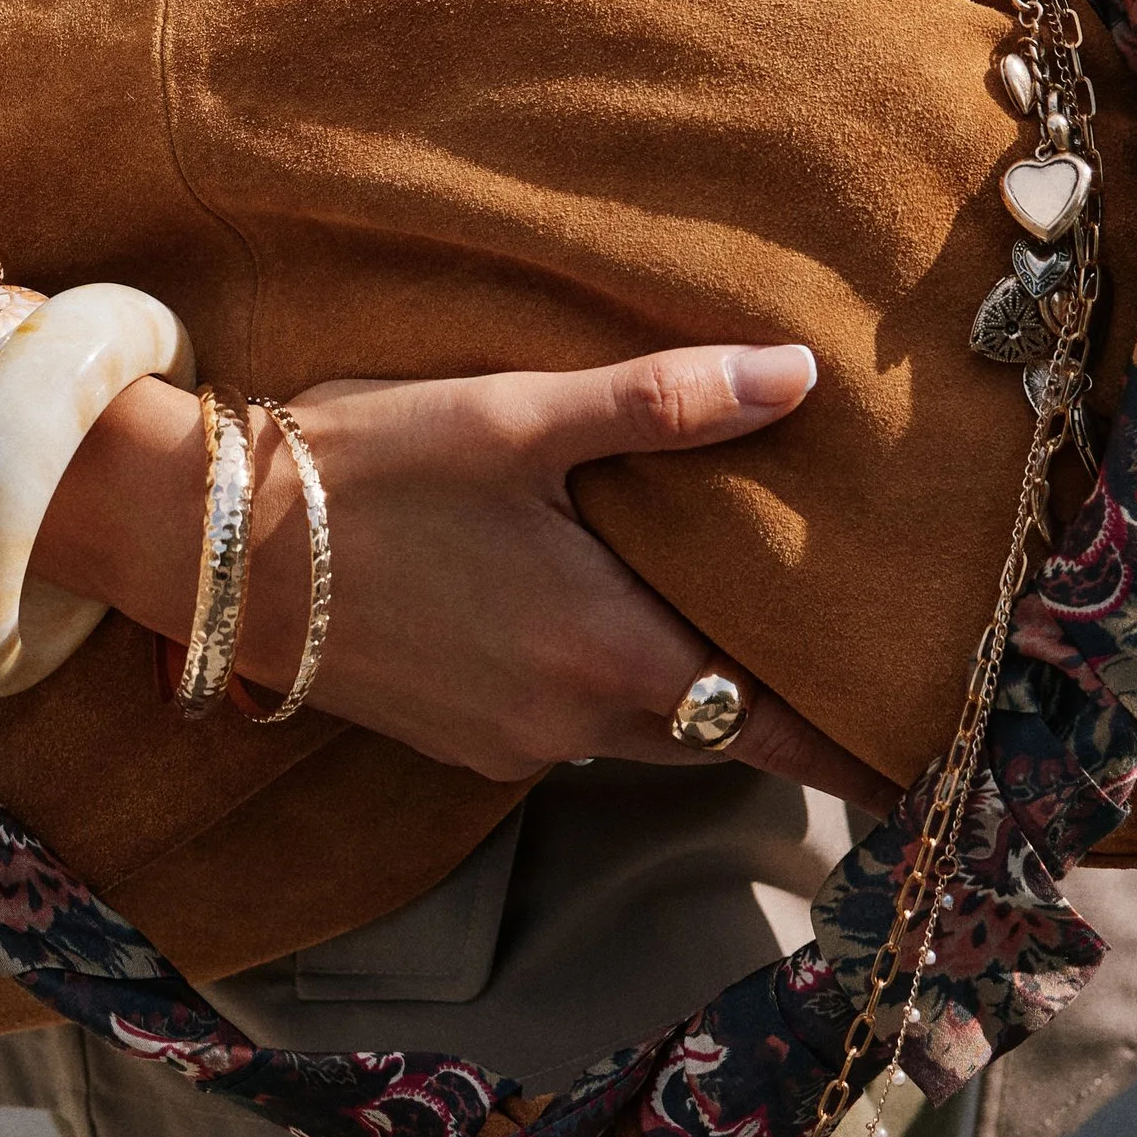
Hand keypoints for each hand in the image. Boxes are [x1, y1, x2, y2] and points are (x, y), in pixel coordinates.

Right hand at [34, 344, 879, 794]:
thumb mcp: (520, 417)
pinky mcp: (453, 740)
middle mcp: (574, 724)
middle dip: (779, 705)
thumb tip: (799, 378)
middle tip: (845, 664)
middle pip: (720, 733)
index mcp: (616, 657)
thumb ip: (663, 404)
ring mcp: (508, 743)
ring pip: (642, 732)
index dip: (861, 748)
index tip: (930, 757)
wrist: (206, 544)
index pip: (781, 731)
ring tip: (727, 628)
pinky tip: (588, 618)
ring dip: (686, 692)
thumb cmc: (365, 468)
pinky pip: (566, 728)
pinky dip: (602, 690)